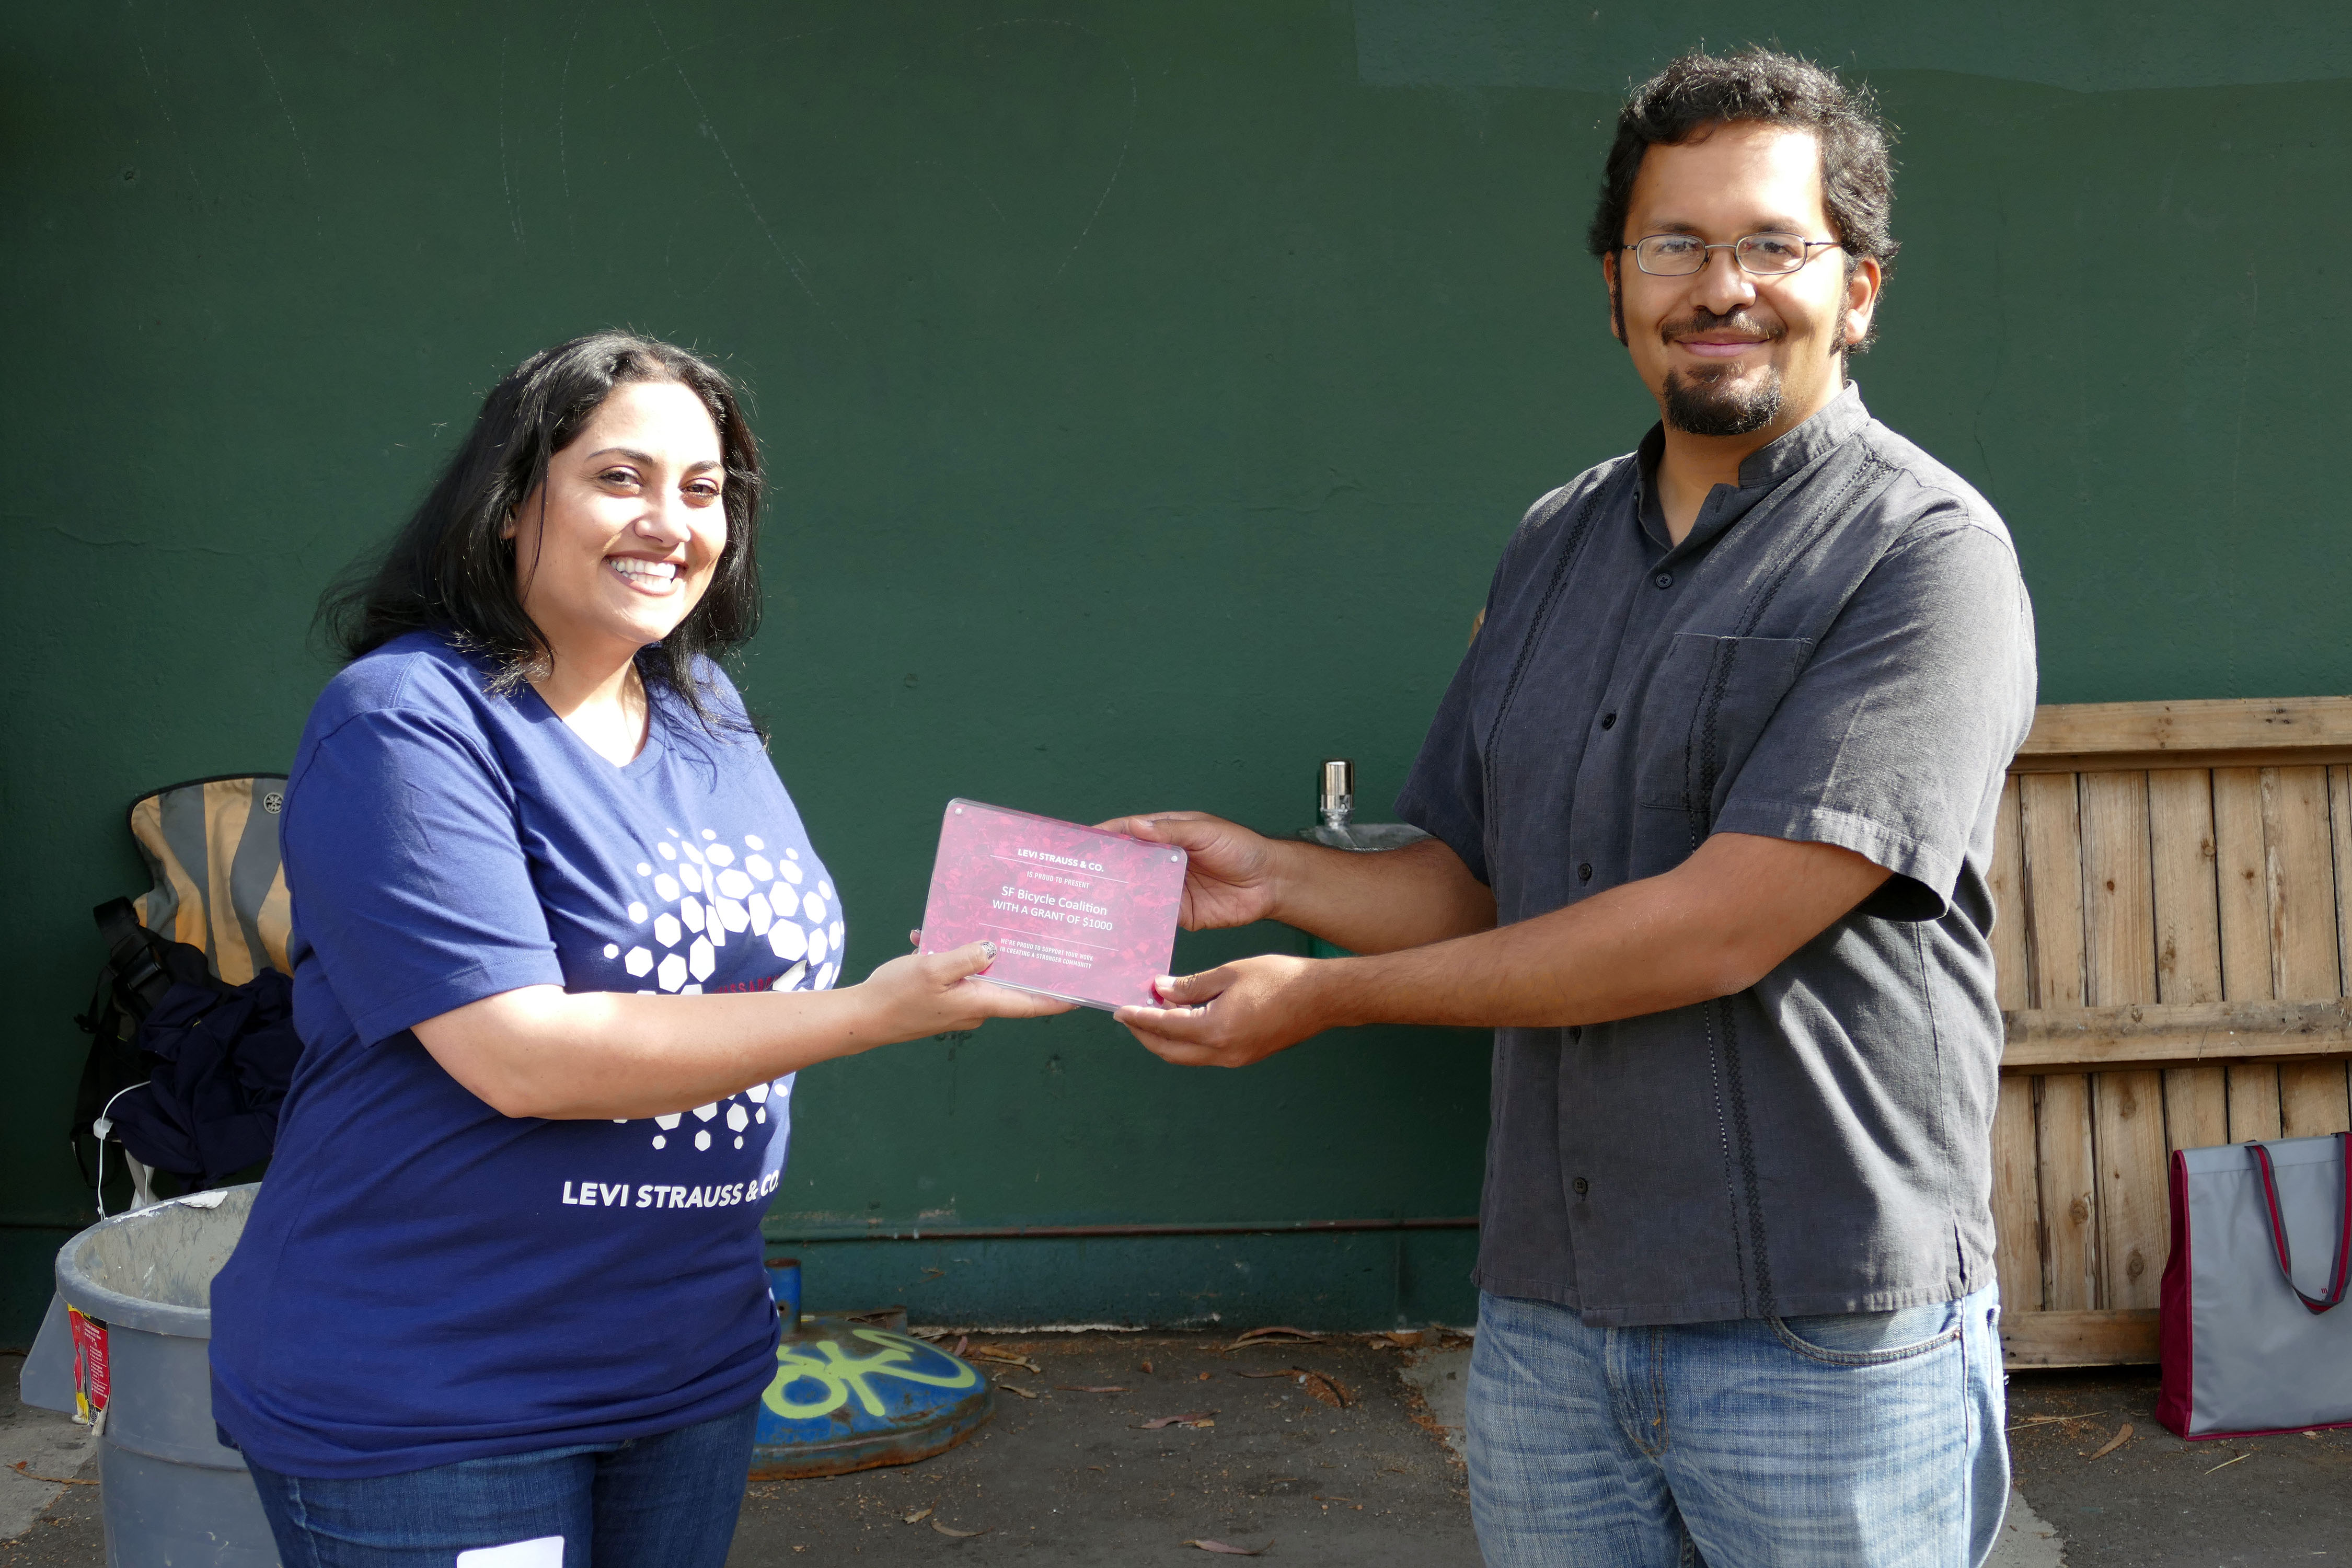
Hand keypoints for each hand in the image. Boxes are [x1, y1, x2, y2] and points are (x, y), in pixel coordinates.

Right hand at [855, 939, 1073, 1040]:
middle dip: (1016, 959)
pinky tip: (926, 939)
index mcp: (981, 1002)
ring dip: (970, 951)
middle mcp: (975, 1007)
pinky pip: (954, 975)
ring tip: (959, 925)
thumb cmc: (898, 995)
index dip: (1058, 999)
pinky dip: (945, 956)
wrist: (862, 1018)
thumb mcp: (934, 968)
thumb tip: (994, 949)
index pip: (1030, 1004)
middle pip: (1008, 983)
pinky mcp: (941, 1000)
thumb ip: (968, 956)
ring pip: (977, 973)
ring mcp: (958, 1006)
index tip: (1082, 993)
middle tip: (1032, 932)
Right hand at [1095, 812, 1281, 929]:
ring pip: (1135, 892)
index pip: (1129, 833)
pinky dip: (1138, 921)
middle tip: (1076, 880)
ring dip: (1116, 898)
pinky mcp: (1179, 913)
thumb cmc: (1241, 848)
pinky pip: (1153, 917)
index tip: (1081, 844)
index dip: (1105, 837)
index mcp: (1167, 835)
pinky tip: (1120, 926)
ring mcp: (1169, 888)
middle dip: (1104, 871)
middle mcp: (1162, 862)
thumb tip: (1135, 826)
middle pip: (1126, 865)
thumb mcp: (1205, 832)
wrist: (1269, 883)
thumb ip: (1171, 831)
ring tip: (1089, 905)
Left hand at [1113, 955, 1331, 1066]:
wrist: (1321, 998)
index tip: (1120, 1010)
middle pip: (1170, 1051)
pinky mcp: (1245, 1057)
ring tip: (1155, 1013)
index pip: (1164, 1027)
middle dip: (1145, 1034)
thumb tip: (1160, 990)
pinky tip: (1185, 1018)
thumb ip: (1191, 985)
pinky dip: (1188, 1040)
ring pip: (1187, 1056)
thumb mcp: (1230, 973)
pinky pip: (1205, 1054)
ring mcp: (1235, 1059)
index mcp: (1216, 1030)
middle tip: (1131, 1015)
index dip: (1139, 1018)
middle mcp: (1222, 1052)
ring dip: (1166, 1039)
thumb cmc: (1279, 978)